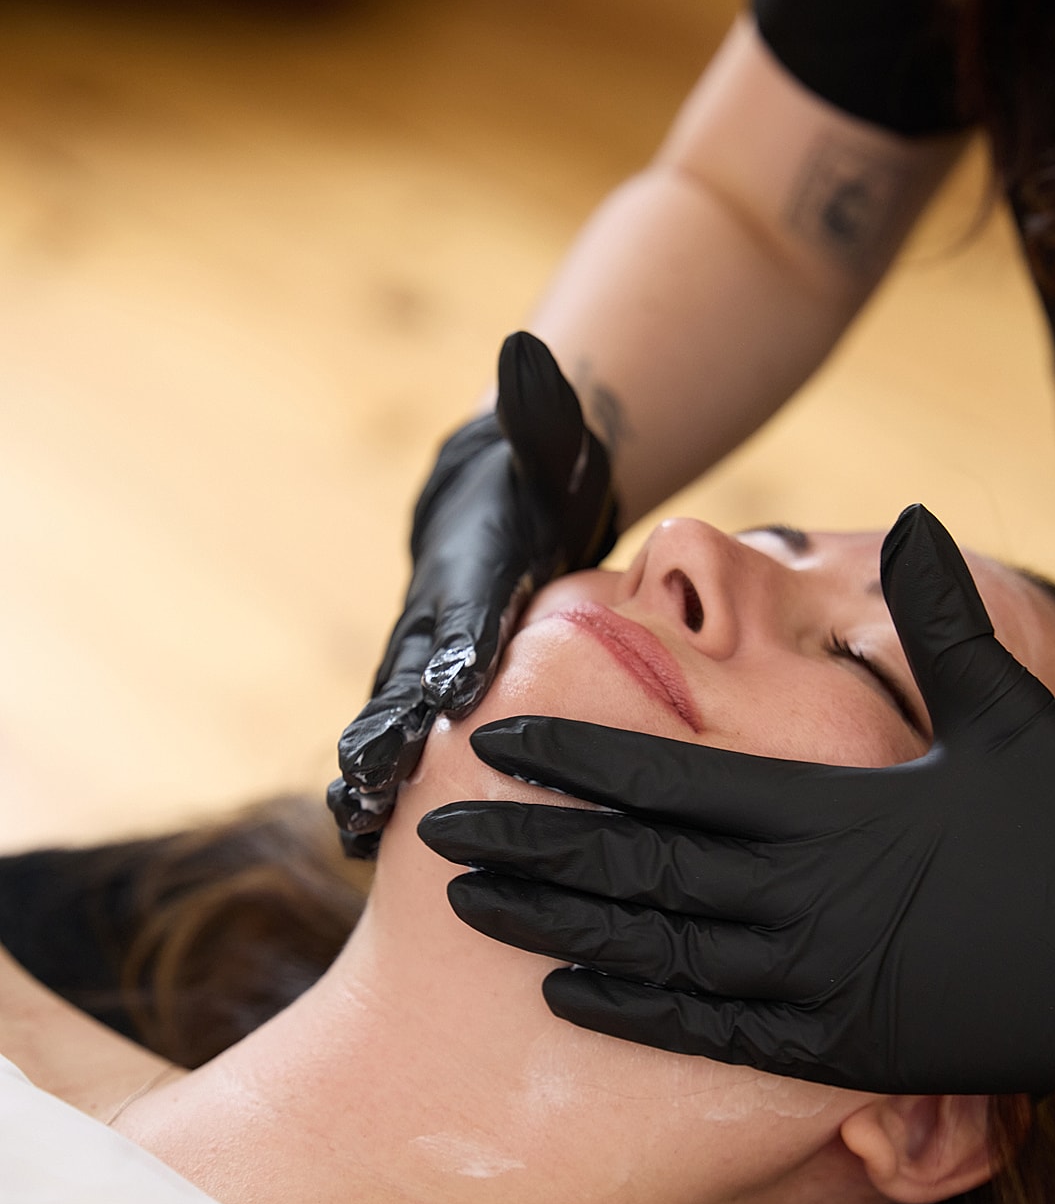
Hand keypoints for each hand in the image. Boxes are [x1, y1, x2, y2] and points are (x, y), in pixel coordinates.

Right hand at [328, 332, 616, 856]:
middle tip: (372, 792)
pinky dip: (387, 797)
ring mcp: (420, 668)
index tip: (454, 684)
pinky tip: (373, 853)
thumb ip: (541, 412)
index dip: (456, 646)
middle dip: (386, 737)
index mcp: (469, 576)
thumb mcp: (547, 448)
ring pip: (389, 729)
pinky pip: (404, 752)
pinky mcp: (426, 700)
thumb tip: (530, 350)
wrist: (485, 516)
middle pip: (403, 684)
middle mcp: (431, 627)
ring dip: (371, 782)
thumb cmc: (530, 486)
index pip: (460, 611)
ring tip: (359, 842)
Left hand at [418, 506, 1054, 1093]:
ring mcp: (816, 979)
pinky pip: (712, 1028)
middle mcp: (804, 895)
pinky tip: (567, 993)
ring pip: (656, 948)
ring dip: (557, 926)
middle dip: (532, 845)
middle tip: (442, 834)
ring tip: (476, 908)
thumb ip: (942, 621)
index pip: (671, 774)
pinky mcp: (838, 1047)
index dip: (576, 754)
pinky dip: (634, 1008)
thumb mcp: (1008, 717)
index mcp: (829, 808)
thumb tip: (918, 515)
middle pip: (636, 866)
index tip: (498, 739)